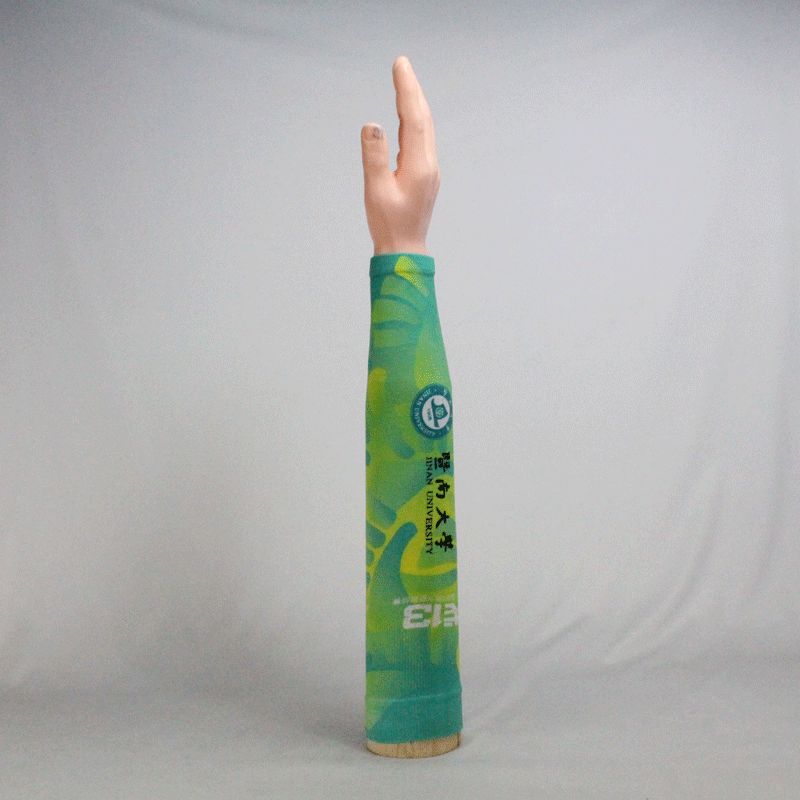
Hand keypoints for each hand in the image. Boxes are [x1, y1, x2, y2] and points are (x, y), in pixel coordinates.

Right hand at [361, 56, 439, 255]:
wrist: (405, 250)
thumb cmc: (388, 224)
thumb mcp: (375, 190)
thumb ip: (374, 156)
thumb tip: (372, 125)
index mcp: (418, 166)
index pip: (414, 118)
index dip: (407, 89)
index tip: (400, 65)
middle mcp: (429, 165)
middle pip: (423, 119)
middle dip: (412, 90)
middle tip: (402, 65)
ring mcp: (430, 170)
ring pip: (425, 129)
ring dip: (416, 104)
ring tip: (405, 83)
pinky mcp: (426, 176)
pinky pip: (422, 140)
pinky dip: (416, 121)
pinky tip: (410, 118)